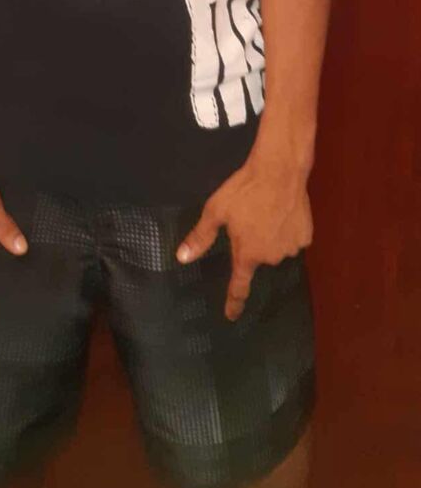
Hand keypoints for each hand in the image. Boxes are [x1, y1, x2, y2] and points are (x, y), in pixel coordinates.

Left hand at [175, 154, 312, 320]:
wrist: (280, 170)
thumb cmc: (244, 190)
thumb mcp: (216, 210)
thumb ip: (201, 237)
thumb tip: (181, 258)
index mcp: (247, 254)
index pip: (239, 286)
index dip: (234, 302)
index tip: (231, 316)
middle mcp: (270, 258)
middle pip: (258, 257)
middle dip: (252, 244)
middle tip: (249, 219)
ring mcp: (290, 249)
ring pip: (276, 248)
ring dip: (270, 236)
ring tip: (266, 211)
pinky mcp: (306, 237)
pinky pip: (292, 239)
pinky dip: (287, 230)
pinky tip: (282, 212)